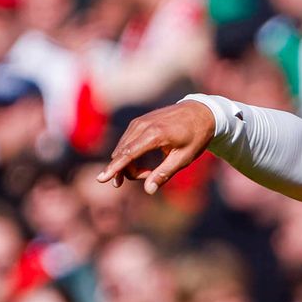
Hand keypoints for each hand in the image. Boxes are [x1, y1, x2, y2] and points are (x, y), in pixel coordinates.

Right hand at [98, 100, 215, 194]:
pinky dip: (130, 154)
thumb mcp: (184, 158)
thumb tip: (149, 190)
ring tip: (148, 171)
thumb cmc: (196, 137)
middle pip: (122, 154)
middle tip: (147, 177)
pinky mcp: (138, 122)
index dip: (114, 168)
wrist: (201, 112)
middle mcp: (142, 125)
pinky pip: (126, 142)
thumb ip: (164, 173)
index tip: (101, 179)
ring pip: (122, 149)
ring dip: (128, 164)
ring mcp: (138, 122)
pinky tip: (141, 161)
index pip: (128, 154)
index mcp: (154, 135)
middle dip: (127, 171)